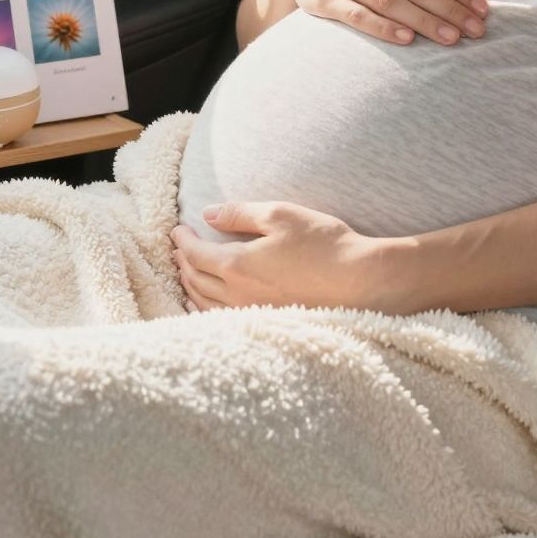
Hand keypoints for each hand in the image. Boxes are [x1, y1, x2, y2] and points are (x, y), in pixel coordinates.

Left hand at [170, 200, 391, 311]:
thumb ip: (240, 213)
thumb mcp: (281, 215)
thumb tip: (207, 214)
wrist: (359, 282)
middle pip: (194, 279)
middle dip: (182, 261)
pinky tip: (205, 305)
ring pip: (203, 303)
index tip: (177, 229)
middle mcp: (236, 294)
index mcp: (236, 265)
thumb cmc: (323, 244)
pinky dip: (203, 308)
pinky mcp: (264, 323)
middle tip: (178, 248)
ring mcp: (249, 313)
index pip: (194, 253)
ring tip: (186, 273)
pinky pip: (220, 318)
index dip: (182, 240)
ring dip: (189, 285)